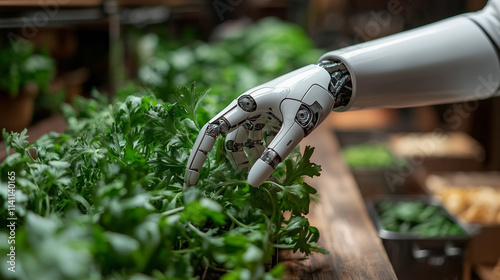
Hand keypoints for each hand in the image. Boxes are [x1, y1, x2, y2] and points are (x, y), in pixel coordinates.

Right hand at [184, 62, 347, 186]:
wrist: (332, 80)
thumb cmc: (312, 98)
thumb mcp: (295, 129)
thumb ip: (273, 155)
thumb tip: (251, 184)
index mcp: (247, 104)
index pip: (212, 131)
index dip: (198, 156)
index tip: (190, 180)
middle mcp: (246, 107)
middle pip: (226, 139)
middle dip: (229, 162)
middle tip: (231, 187)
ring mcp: (257, 111)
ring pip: (243, 141)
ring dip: (249, 160)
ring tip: (265, 178)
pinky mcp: (267, 116)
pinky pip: (256, 138)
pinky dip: (261, 152)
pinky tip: (274, 166)